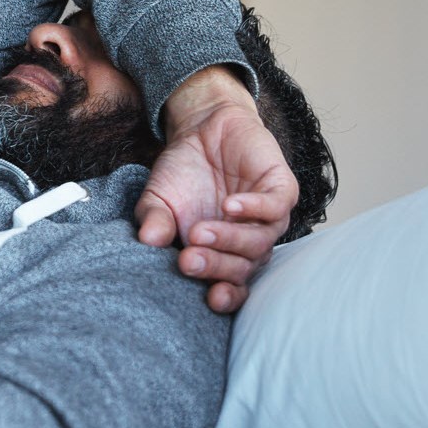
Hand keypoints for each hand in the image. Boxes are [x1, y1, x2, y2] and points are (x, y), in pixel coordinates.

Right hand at [135, 67, 297, 313]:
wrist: (204, 128)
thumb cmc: (182, 172)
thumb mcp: (157, 198)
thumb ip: (154, 220)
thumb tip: (147, 240)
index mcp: (222, 255)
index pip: (232, 287)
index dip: (225, 297)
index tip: (209, 299)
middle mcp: (248, 243)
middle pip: (243, 269)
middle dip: (216, 267)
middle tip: (188, 261)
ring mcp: (267, 218)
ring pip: (260, 241)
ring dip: (230, 240)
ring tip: (199, 232)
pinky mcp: (281, 190)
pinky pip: (275, 207)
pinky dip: (254, 209)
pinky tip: (229, 206)